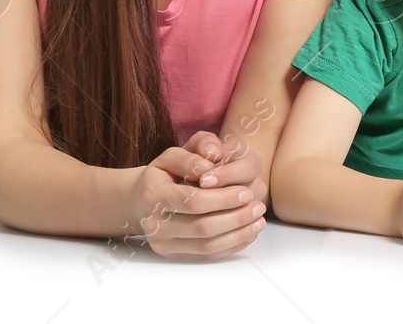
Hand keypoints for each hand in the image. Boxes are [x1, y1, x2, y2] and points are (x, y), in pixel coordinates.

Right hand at [128, 143, 266, 259]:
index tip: (247, 192)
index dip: (223, 198)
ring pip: (206, 245)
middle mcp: (153, 223)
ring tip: (259, 221)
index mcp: (153, 194)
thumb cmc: (166, 172)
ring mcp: (162, 243)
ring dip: (238, 234)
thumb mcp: (177, 151)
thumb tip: (213, 158)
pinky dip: (231, 246)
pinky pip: (206, 256)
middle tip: (259, 207)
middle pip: (202, 227)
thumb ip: (198, 146)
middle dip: (236, 218)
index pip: (193, 201)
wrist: (142, 200)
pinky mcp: (172, 255)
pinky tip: (248, 233)